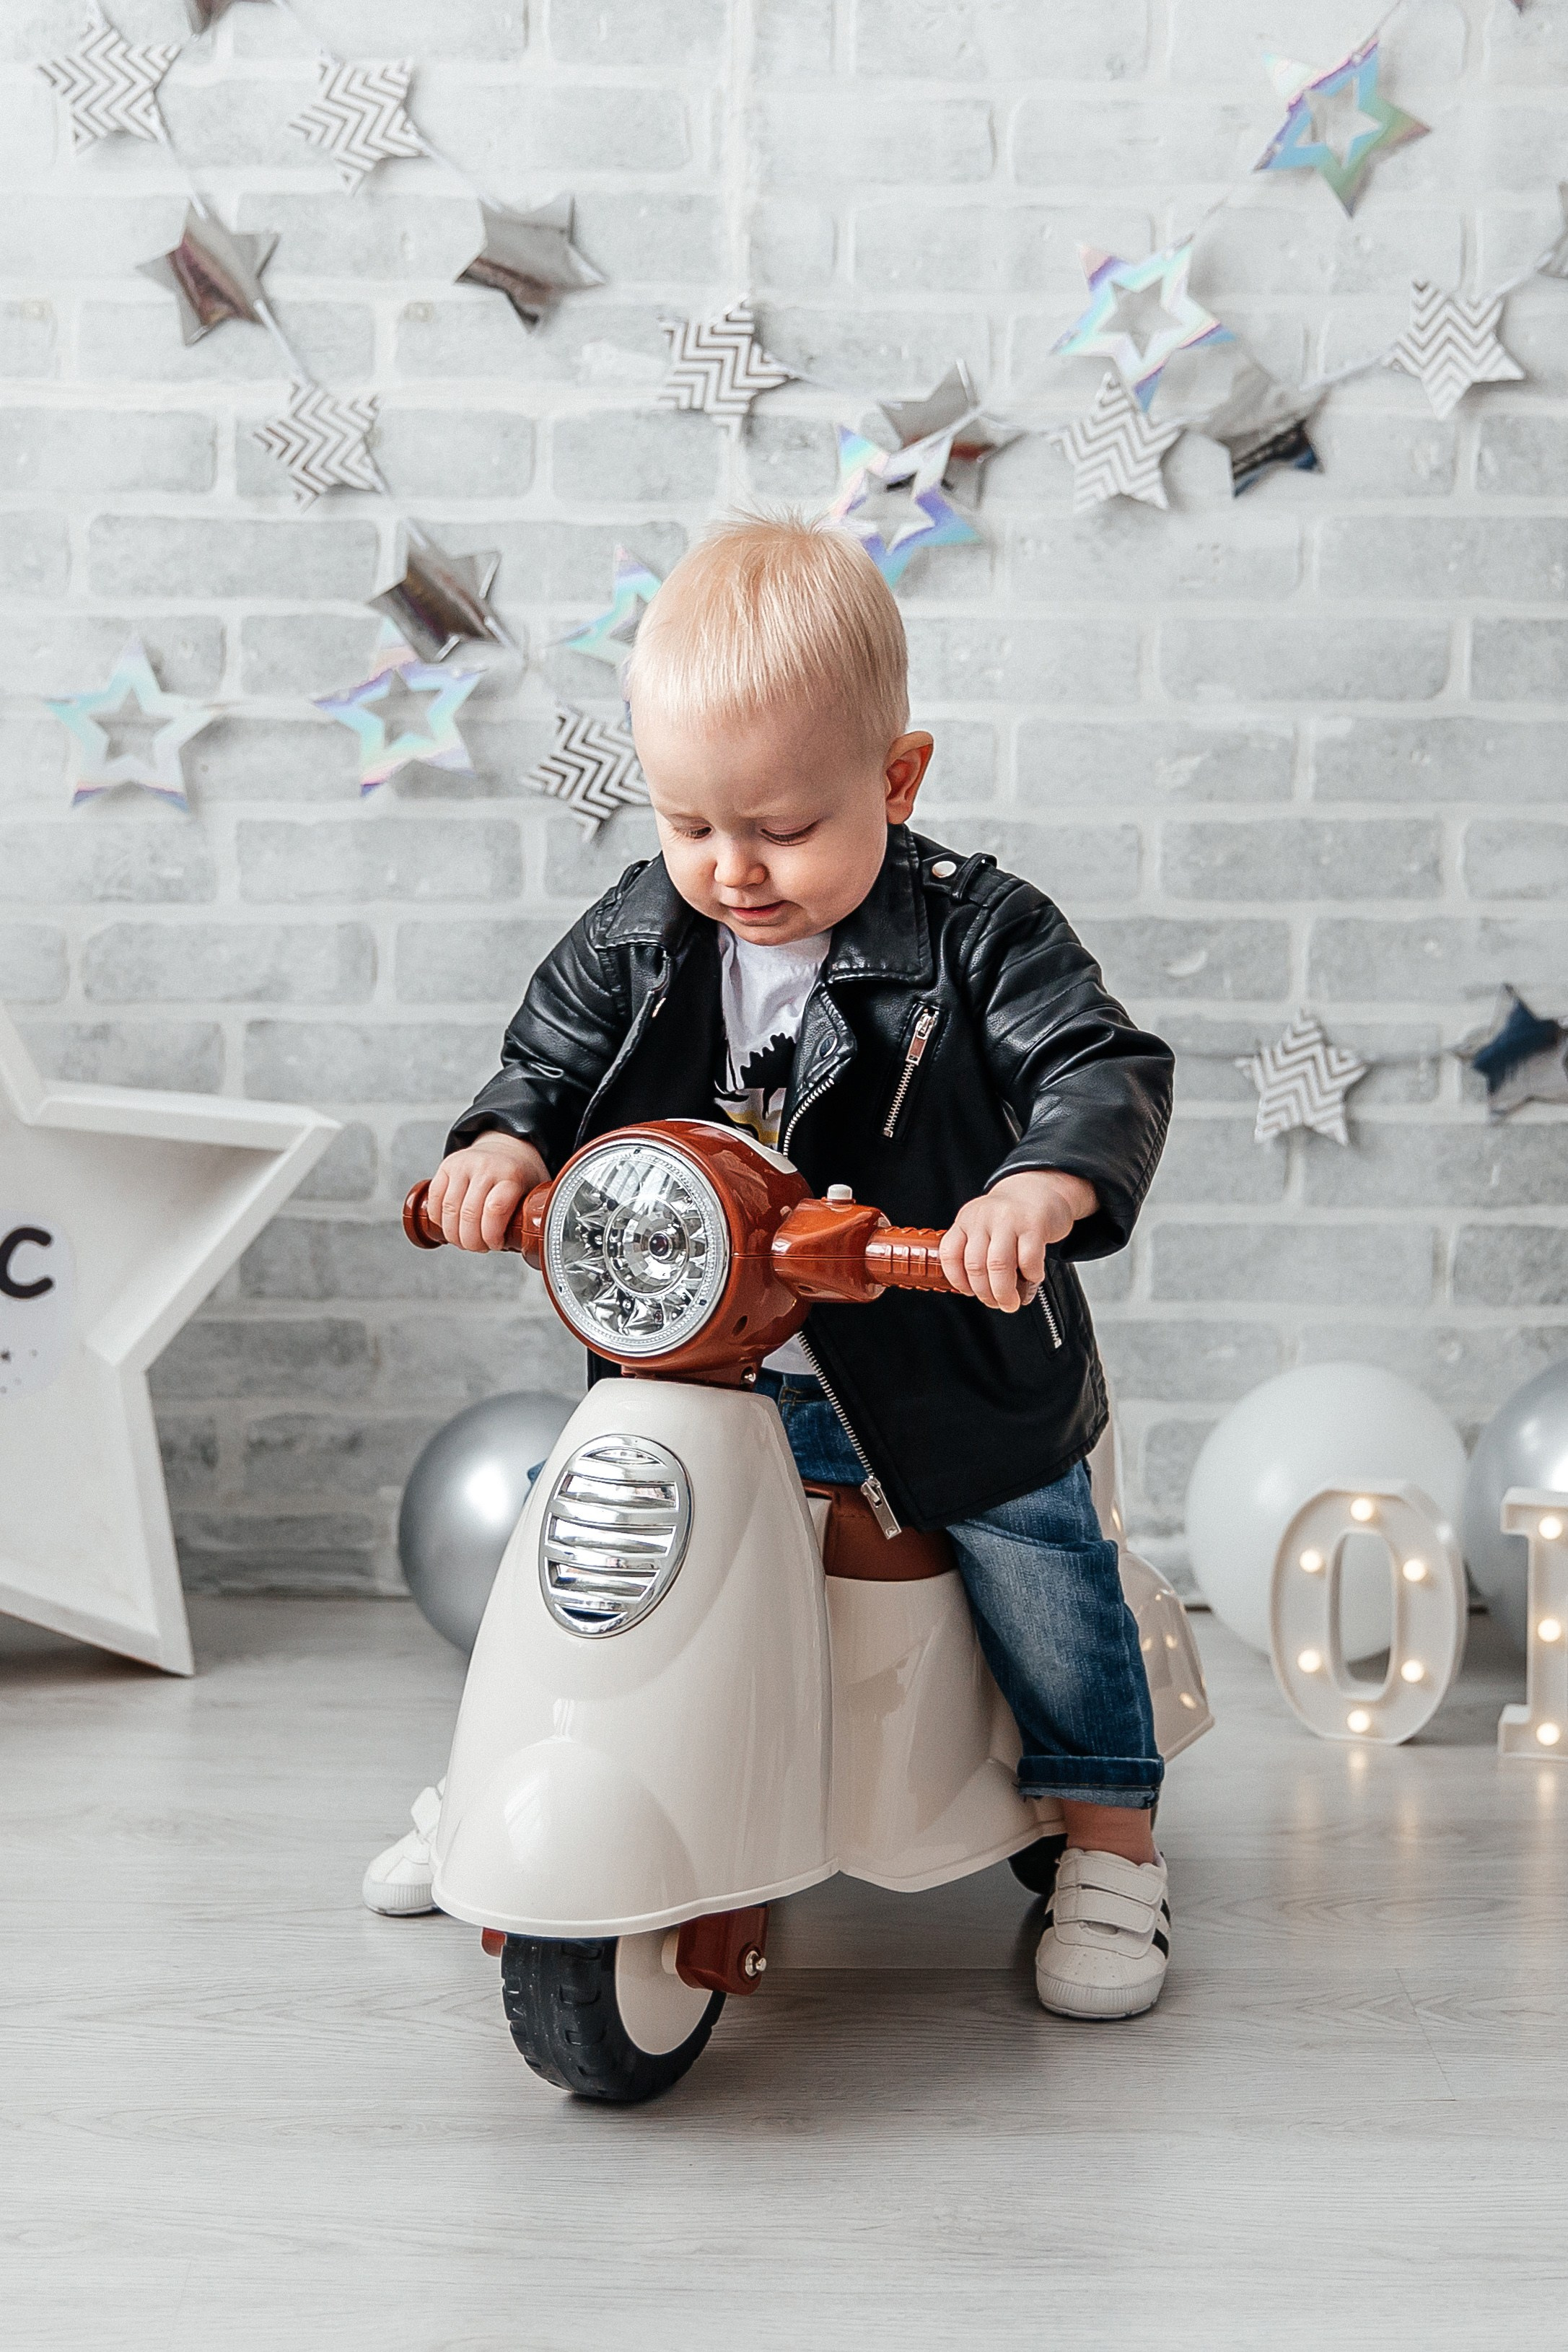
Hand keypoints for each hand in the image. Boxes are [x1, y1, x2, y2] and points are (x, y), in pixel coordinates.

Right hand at [426, 1134, 548, 1251]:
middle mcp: (486, 1167)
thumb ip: (532, 1217)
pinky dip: (439, 1219)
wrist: (506, 1147)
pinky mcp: (447, 1165)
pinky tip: (450, 1227)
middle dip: (471, 1241)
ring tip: (464, 1241)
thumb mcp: (535, 1192)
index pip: (495, 1209)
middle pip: (469, 1214)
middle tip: (478, 1247)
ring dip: (454, 1234)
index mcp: (511, 1175)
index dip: (491, 1235)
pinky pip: (435, 1199)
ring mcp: (463, 1164)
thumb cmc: (520, 1176)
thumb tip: (530, 1248)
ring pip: (449, 1209)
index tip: (495, 1244)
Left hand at [939, 1169, 1097, 1311]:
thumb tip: (978, 1291)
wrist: (1040, 1189)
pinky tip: (1033, 1277)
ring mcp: (1008, 1219)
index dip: (957, 1280)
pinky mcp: (1034, 1224)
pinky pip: (1028, 1259)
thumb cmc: (1011, 1216)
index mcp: (966, 1220)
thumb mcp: (984, 1225)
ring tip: (1012, 1302)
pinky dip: (1030, 1276)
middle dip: (986, 1294)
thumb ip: (976, 1250)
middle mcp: (983, 1217)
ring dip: (1004, 1292)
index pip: (950, 1253)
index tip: (969, 1292)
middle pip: (975, 1265)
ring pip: (998, 1265)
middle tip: (997, 1304)